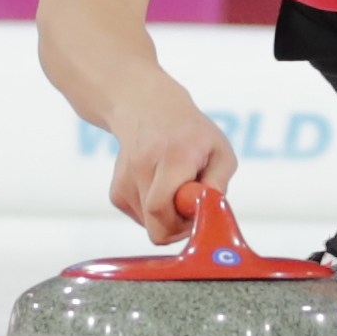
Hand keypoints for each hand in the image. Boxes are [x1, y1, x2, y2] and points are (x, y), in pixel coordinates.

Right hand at [103, 80, 238, 239]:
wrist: (147, 108)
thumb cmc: (190, 132)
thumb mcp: (220, 150)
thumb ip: (219, 183)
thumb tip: (208, 212)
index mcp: (172, 158)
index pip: (160, 209)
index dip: (181, 225)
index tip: (194, 210)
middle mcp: (142, 169)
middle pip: (154, 227)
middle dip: (177, 227)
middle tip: (189, 206)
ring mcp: (125, 181)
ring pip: (148, 225)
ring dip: (166, 217)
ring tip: (174, 187)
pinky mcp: (116, 193)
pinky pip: (139, 219)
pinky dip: (152, 212)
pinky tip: (159, 187)